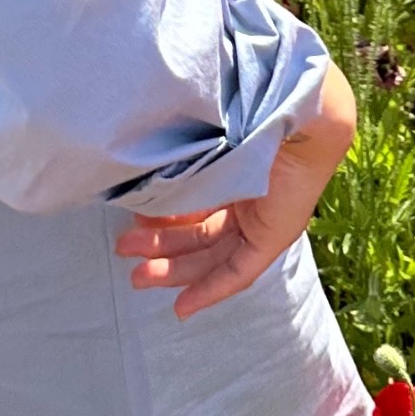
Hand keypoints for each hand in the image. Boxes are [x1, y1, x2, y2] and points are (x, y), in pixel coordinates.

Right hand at [114, 58, 358, 318]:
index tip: (130, 231)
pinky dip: (210, 290)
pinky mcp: (275, 237)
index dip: (163, 223)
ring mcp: (262, 220)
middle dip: (161, 250)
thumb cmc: (243, 114)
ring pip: (212, 256)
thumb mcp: (200, 148)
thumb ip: (176, 172)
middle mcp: (248, 201)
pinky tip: (182, 306)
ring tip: (137, 276)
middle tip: (124, 255)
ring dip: (174, 269)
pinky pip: (239, 272)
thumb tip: (136, 190)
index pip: (195, 210)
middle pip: (200, 236)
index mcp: (233, 176)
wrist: (289, 109)